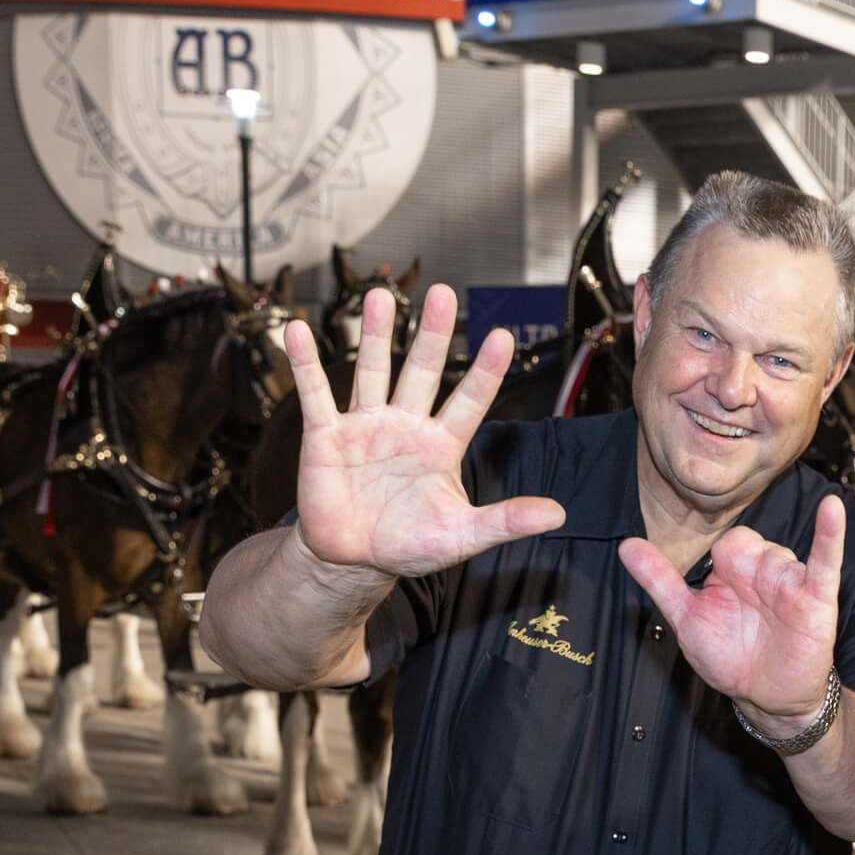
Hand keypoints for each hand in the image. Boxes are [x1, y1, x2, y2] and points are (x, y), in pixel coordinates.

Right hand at [285, 282, 561, 578]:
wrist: (352, 560)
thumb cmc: (410, 544)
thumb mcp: (463, 535)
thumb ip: (505, 520)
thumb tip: (558, 514)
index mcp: (442, 445)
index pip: (469, 400)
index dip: (485, 371)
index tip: (503, 336)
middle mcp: (406, 425)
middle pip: (421, 371)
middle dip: (431, 335)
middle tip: (442, 294)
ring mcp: (366, 425)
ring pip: (373, 370)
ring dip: (376, 334)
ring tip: (380, 296)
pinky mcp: (326, 435)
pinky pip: (316, 394)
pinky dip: (305, 364)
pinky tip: (297, 331)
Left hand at [620, 494, 849, 728]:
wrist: (767, 699)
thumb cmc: (730, 658)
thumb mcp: (686, 618)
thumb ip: (659, 580)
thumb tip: (626, 545)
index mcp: (732, 573)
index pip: (728, 541)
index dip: (723, 558)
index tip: (718, 583)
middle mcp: (762, 572)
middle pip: (753, 541)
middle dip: (746, 562)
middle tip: (745, 602)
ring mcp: (790, 582)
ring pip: (780, 553)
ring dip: (772, 572)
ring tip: (771, 612)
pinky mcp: (816, 599)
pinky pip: (824, 561)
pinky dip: (830, 534)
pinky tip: (832, 509)